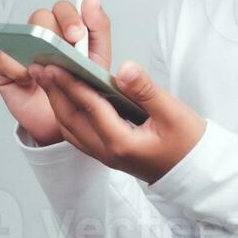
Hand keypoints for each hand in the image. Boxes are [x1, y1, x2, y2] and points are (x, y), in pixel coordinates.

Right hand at [0, 0, 111, 146]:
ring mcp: (21, 50)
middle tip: (68, 47)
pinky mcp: (5, 68)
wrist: (64, 124)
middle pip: (43, 17)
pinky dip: (18, 68)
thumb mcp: (97, 61)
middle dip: (56, 31)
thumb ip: (98, 29)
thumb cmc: (78, 90)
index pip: (64, 10)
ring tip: (50, 65)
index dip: (70, 17)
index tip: (77, 33)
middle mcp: (41, 37)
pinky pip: (4, 58)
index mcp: (65, 31)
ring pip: (24, 32)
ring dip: (38, 46)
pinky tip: (30, 78)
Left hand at [26, 58, 207, 184]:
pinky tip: (66, 97)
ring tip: (48, 78)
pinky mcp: (108, 153)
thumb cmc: (188, 144)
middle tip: (40, 66)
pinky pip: (79, 133)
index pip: (89, 108)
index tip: (55, 63)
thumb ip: (146, 90)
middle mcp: (108, 152)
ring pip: (71, 128)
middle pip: (70, 119)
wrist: (197, 173)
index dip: (71, 84)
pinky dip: (68, 113)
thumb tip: (124, 69)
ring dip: (57, 103)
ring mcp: (106, 155)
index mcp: (122, 143)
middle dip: (54, 91)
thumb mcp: (173, 113)